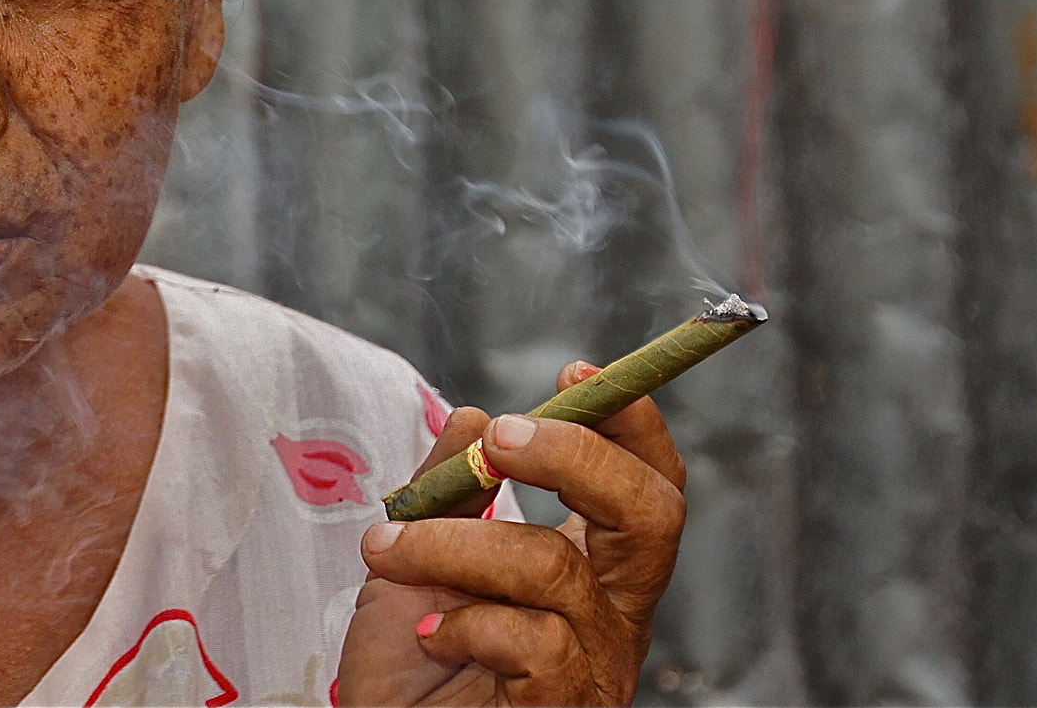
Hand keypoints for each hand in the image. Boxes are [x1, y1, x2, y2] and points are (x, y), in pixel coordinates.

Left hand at [336, 363, 686, 705]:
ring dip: (456, 543)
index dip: (630, 424)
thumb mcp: (417, 555)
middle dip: (577, 457)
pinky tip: (428, 633)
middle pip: (651, 515)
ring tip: (386, 550)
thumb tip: (474, 416)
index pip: (645, 486)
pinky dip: (465, 622)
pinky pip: (532, 642)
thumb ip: (447, 487)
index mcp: (591, 571)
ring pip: (552, 567)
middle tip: (500, 440)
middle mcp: (610, 616)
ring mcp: (594, 667)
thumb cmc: (410, 667)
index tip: (575, 370)